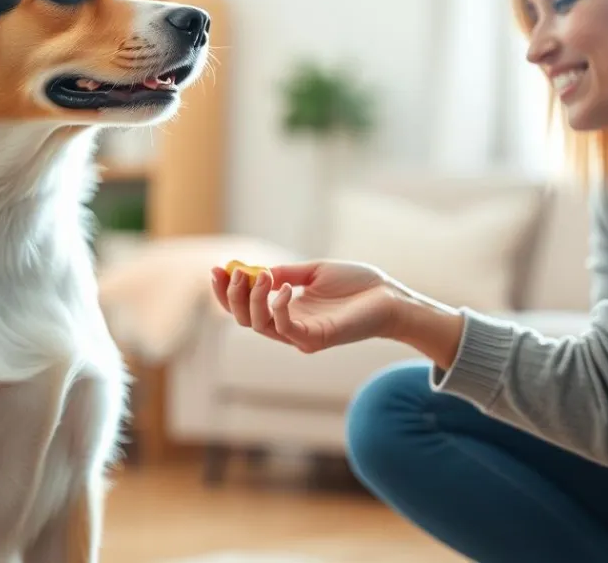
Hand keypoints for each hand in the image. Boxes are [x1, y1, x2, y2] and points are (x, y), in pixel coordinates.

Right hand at [208, 260, 401, 353]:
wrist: (390, 296)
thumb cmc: (357, 284)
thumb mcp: (314, 271)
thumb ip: (286, 272)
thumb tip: (257, 271)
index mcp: (286, 309)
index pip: (246, 307)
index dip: (227, 291)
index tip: (218, 268)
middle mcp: (289, 326)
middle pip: (245, 319)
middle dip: (232, 295)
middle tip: (233, 270)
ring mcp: (300, 335)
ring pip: (258, 325)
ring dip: (252, 298)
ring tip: (261, 275)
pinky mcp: (314, 339)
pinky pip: (284, 328)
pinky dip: (277, 308)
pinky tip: (284, 288)